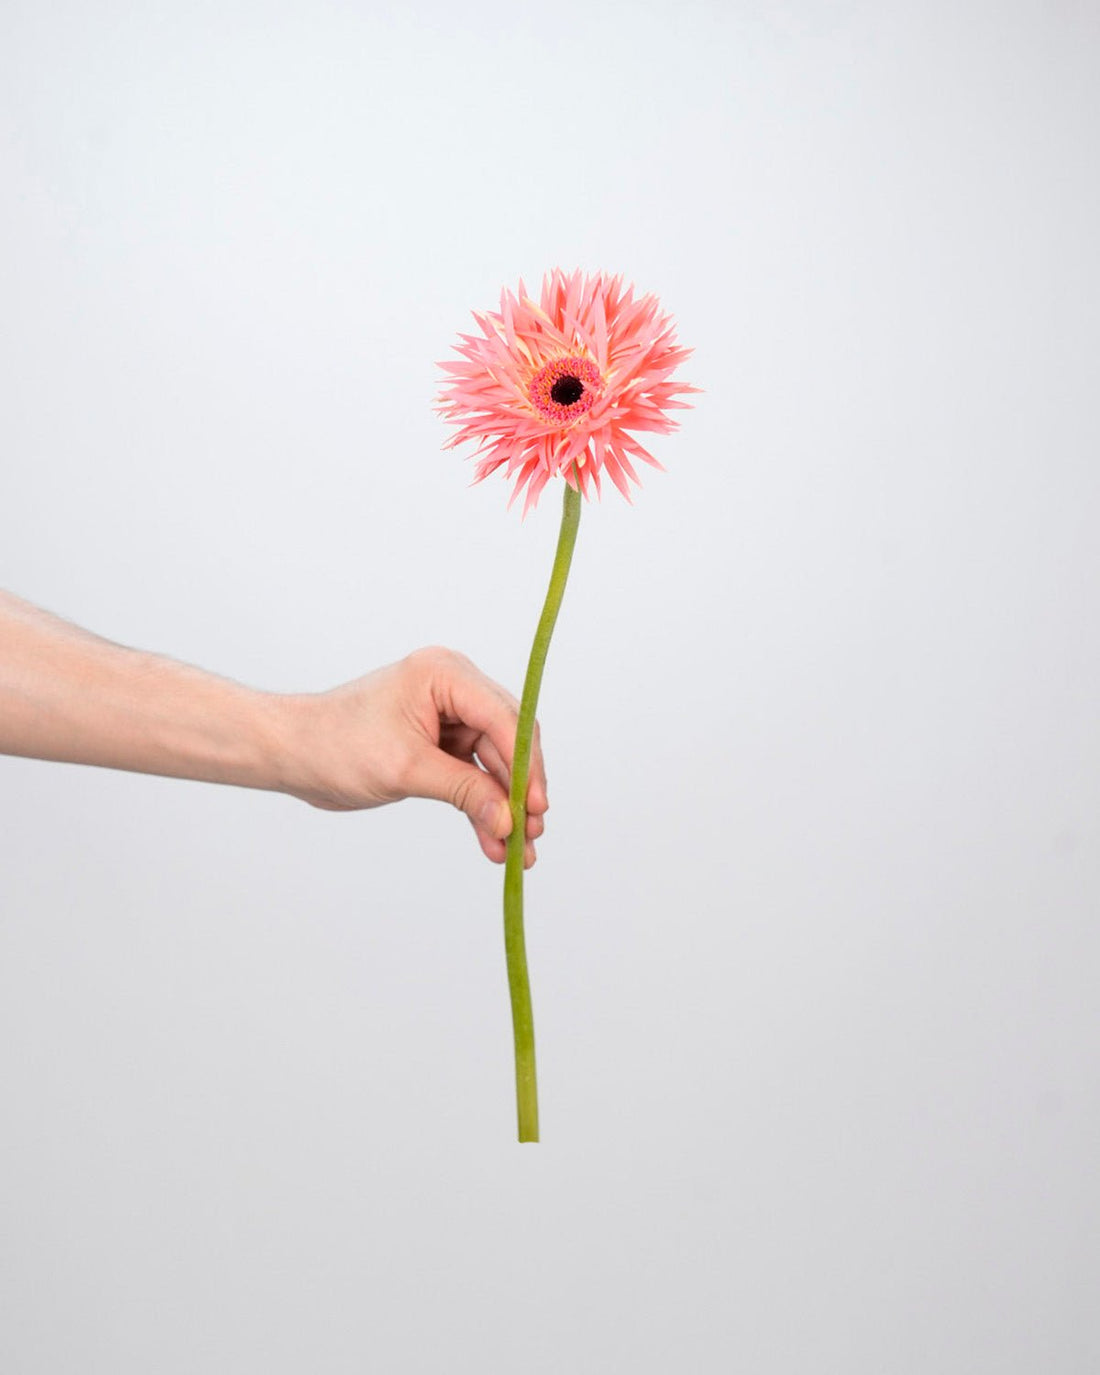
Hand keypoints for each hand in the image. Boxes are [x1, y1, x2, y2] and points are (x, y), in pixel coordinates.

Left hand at [276, 647, 546, 867]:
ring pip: (494, 764)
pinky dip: (481, 807)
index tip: (535, 807)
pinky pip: (473, 775)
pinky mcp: (439, 743)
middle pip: (507, 740)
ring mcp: (448, 715)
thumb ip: (463, 791)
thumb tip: (509, 820)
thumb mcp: (405, 770)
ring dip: (503, 806)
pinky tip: (492, 841)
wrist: (293, 754)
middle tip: (531, 835)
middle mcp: (453, 688)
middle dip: (519, 790)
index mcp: (444, 675)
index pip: (504, 717)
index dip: (526, 765)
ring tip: (517, 851)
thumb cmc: (335, 745)